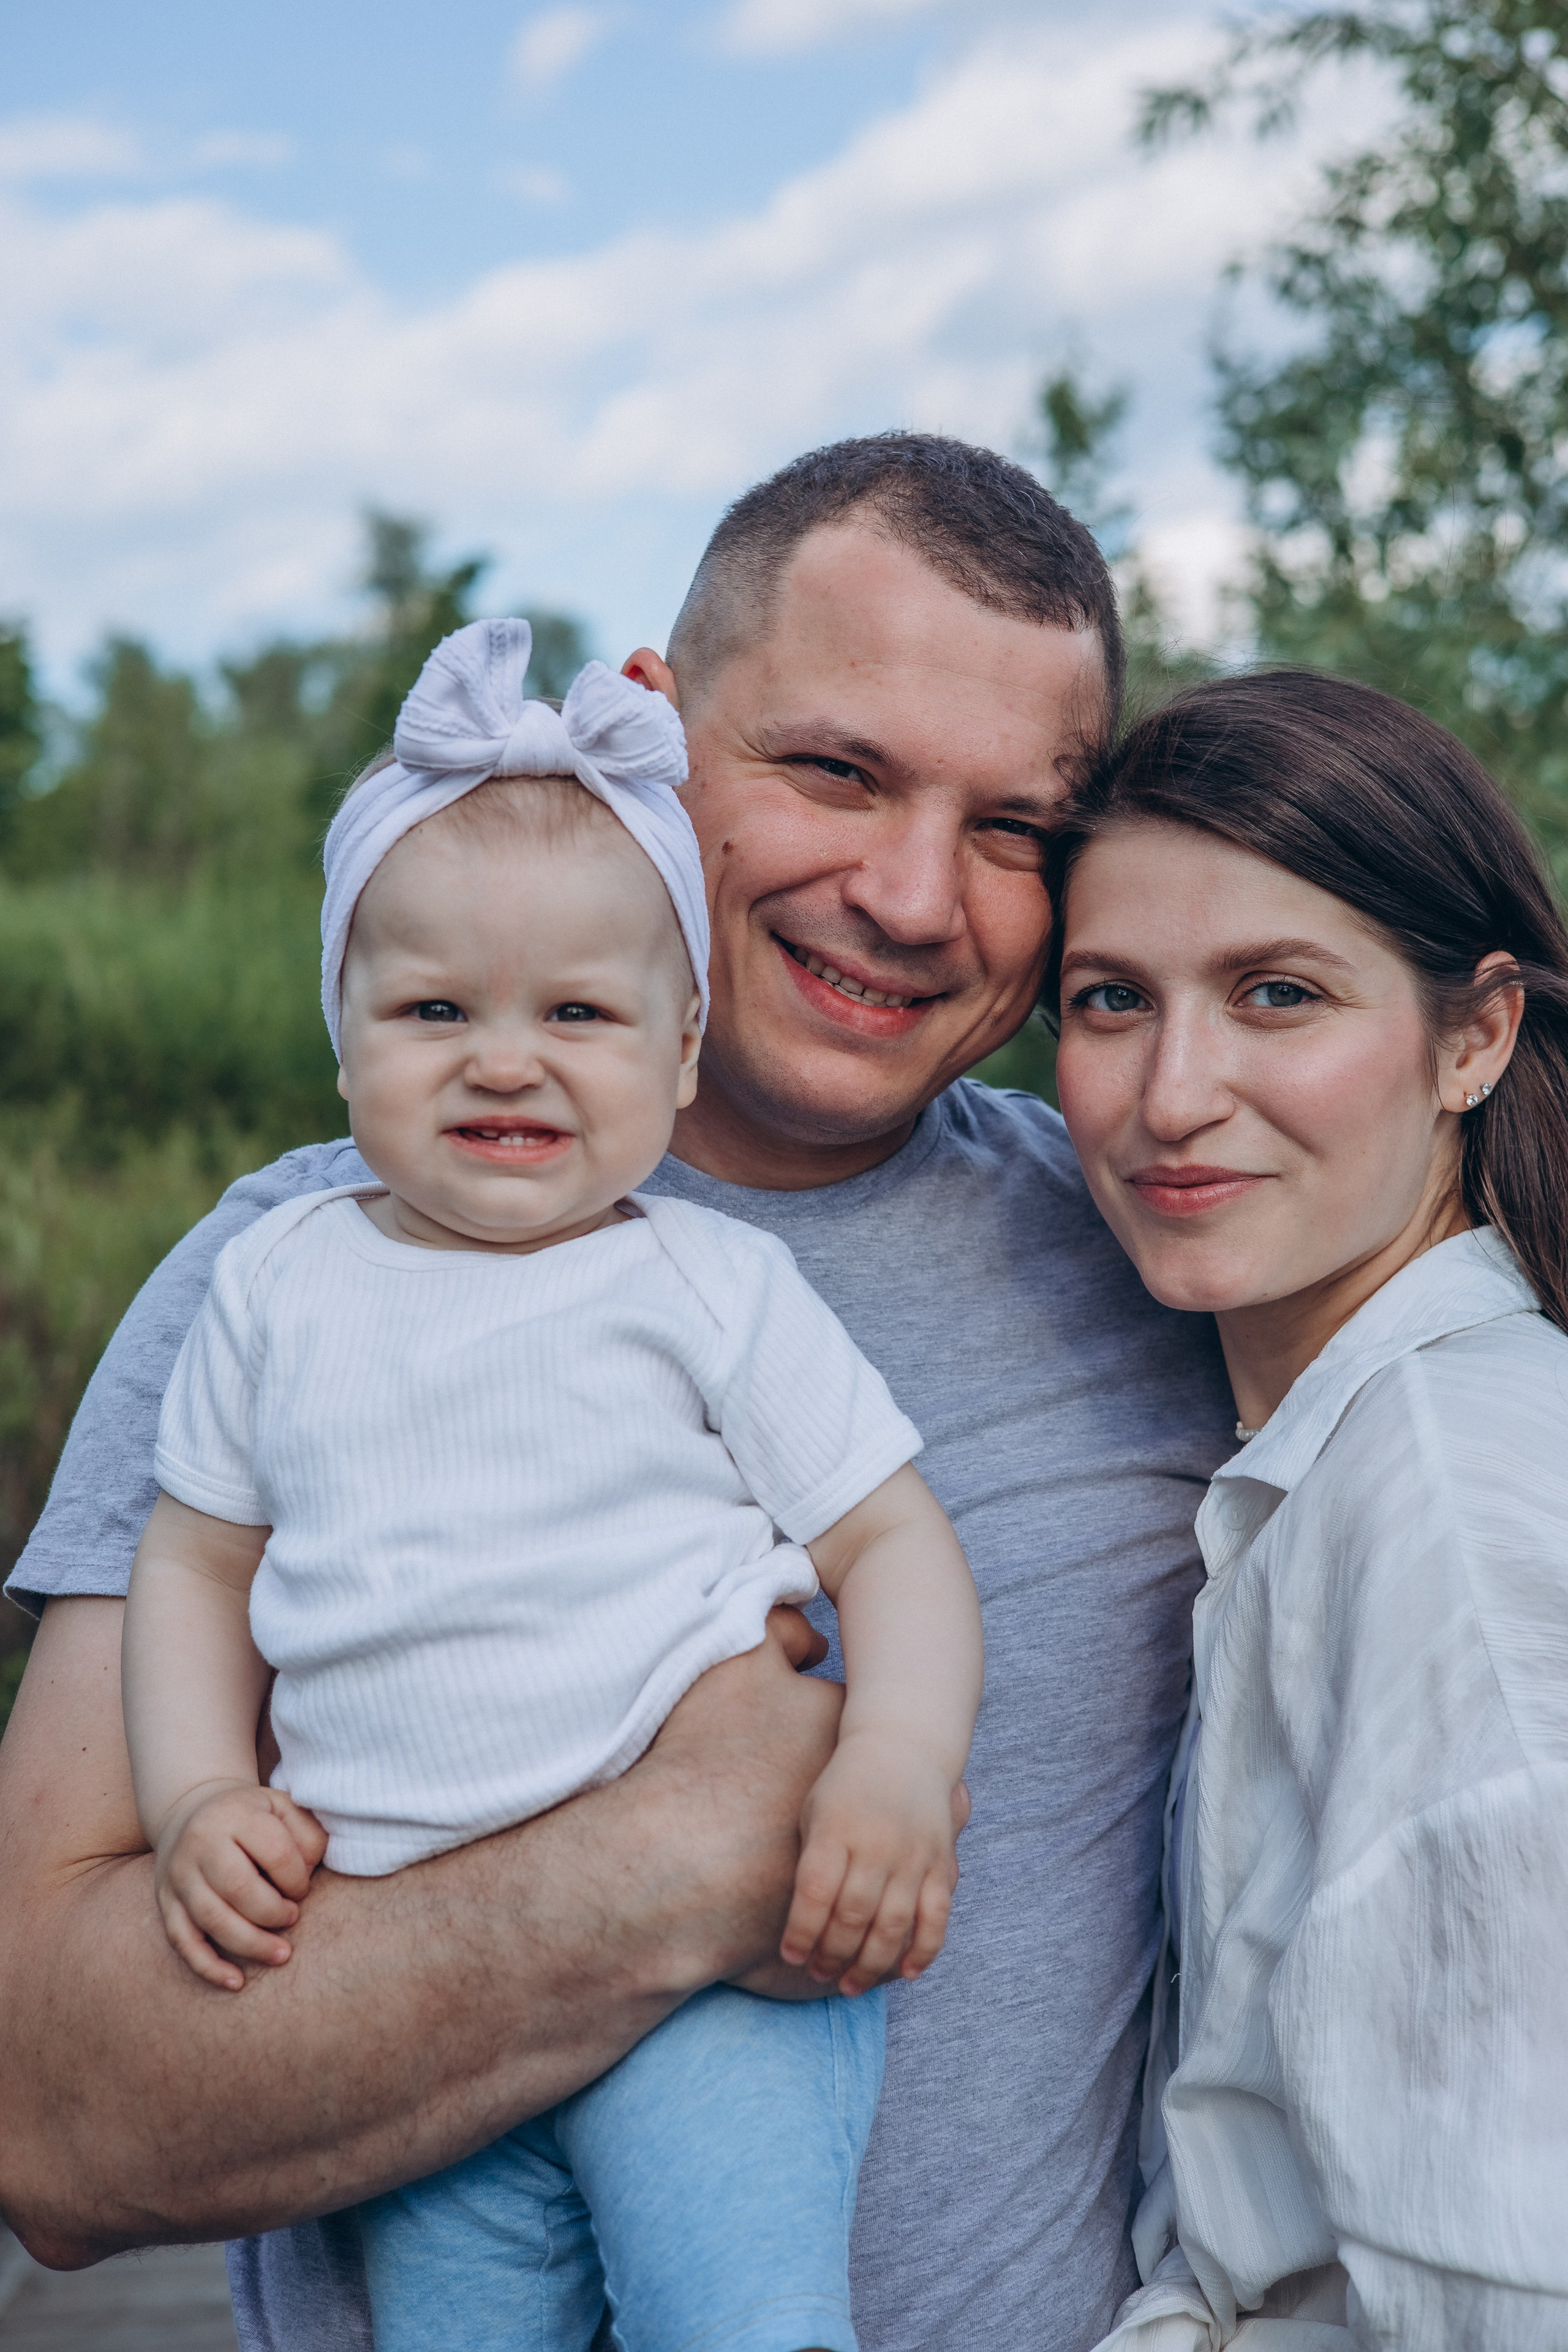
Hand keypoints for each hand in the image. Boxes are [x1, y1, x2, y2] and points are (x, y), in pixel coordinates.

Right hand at [153, 1780, 326, 1992]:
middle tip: (292, 1919)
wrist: (191, 1808)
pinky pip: (182, 1941)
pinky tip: (236, 1982)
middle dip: (273, 1913)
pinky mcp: (166, 1902)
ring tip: (280, 1954)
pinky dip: (208, 1966)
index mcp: (236, 1815)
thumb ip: (307, 1835)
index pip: (275, 1853)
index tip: (303, 1889)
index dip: (298, 1879)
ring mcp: (179, 1875)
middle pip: (238, 1888)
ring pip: (211, 1918)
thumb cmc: (250, 1815)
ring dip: (250, 1944)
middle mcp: (201, 1843)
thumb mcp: (282, 1807)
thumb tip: (310, 1874)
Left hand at [780, 1733, 960, 1996]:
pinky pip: (936, 1918)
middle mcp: (876, 1845)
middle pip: (852, 1917)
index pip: (815, 1893)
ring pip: (893, 1927)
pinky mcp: (941, 1864)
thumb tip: (802, 1927)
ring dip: (870, 1965)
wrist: (902, 1747)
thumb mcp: (813, 1811)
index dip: (801, 1933)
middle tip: (818, 1975)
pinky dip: (924, 1951)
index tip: (791, 1956)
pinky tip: (905, 1973)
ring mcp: (913, 1856)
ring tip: (850, 1986)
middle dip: (831, 1956)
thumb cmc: (845, 1786)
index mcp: (835, 1829)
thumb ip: (810, 1864)